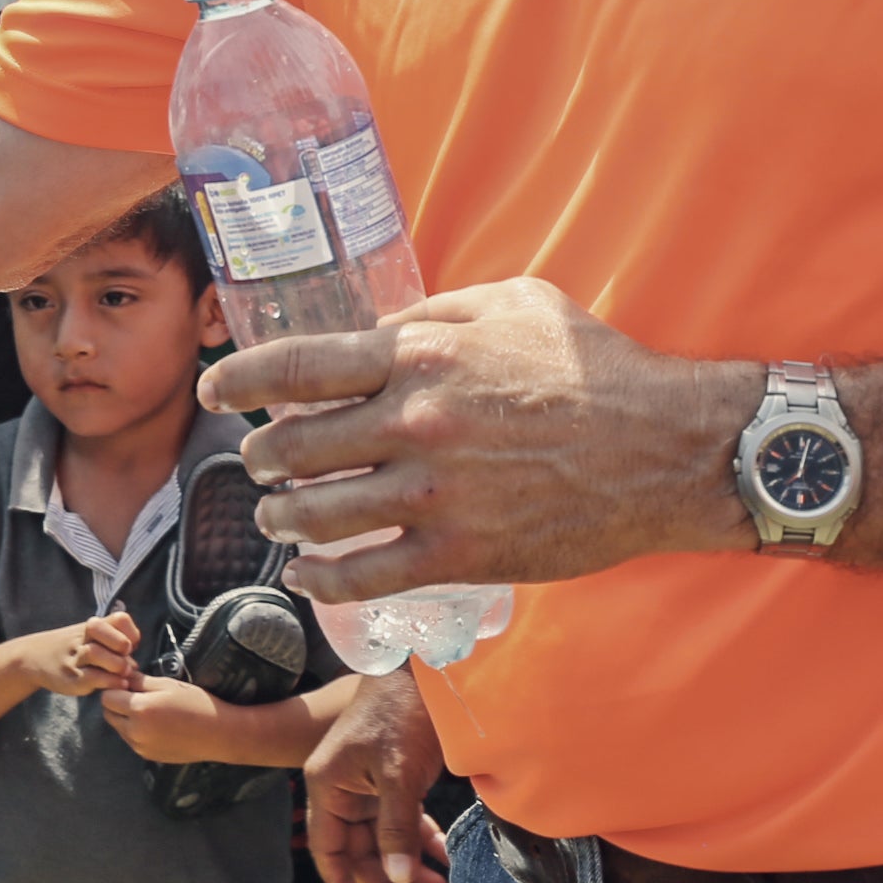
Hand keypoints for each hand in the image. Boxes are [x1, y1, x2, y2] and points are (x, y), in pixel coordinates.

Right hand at [8, 611, 140, 699]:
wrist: (33, 659)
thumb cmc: (71, 650)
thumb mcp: (88, 638)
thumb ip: (112, 646)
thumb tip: (135, 665)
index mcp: (92, 626)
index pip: (118, 619)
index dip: (130, 631)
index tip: (131, 645)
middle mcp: (81, 638)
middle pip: (102, 631)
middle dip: (121, 645)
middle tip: (126, 657)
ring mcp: (74, 658)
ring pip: (96, 653)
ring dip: (117, 665)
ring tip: (124, 674)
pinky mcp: (71, 677)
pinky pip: (93, 677)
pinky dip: (110, 681)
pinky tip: (118, 685)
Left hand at [97, 675, 240, 764]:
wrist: (219, 734)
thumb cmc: (196, 703)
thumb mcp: (167, 684)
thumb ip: (139, 681)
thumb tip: (121, 677)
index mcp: (139, 710)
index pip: (107, 697)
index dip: (115, 687)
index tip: (128, 682)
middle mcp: (136, 732)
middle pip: (109, 714)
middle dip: (116, 702)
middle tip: (135, 694)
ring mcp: (141, 747)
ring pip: (119, 728)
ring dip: (125, 717)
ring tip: (148, 709)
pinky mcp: (148, 756)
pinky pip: (131, 740)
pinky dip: (135, 730)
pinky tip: (155, 723)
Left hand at [209, 277, 751, 598]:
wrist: (670, 447)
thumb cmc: (594, 366)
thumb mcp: (509, 302)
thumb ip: (431, 311)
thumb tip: (372, 327)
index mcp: (417, 356)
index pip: (296, 368)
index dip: (238, 380)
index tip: (213, 387)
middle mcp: (414, 424)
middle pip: (294, 447)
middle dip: (261, 457)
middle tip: (256, 462)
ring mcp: (435, 496)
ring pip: (319, 514)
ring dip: (283, 517)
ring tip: (276, 515)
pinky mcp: (463, 554)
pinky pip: (367, 576)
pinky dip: (323, 580)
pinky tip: (306, 576)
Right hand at [304, 664, 452, 882]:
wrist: (424, 671)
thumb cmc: (401, 713)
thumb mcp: (397, 772)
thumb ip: (396, 826)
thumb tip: (397, 877)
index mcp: (328, 787)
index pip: (327, 849)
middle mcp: (342, 791)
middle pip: (360, 852)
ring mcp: (367, 787)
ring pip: (384, 842)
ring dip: (410, 868)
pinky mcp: (391, 781)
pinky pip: (402, 823)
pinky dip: (421, 842)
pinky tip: (442, 859)